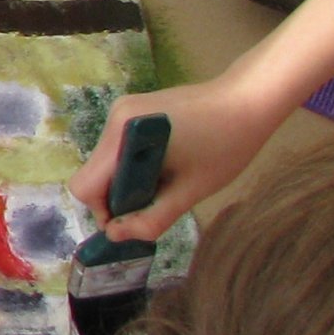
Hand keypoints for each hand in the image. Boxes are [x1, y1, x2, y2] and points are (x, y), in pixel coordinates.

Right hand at [66, 77, 282, 244]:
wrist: (248, 98)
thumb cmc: (226, 145)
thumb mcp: (191, 191)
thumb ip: (151, 219)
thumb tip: (115, 236)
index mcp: (124, 135)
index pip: (85, 186)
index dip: (103, 211)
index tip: (134, 218)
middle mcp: (114, 118)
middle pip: (94, 174)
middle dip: (118, 196)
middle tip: (157, 201)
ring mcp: (121, 110)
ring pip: (105, 162)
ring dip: (127, 180)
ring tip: (165, 180)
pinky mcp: (131, 108)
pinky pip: (118, 147)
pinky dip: (132, 164)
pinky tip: (164, 162)